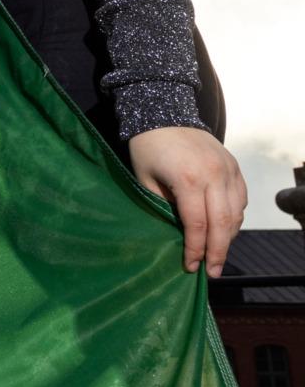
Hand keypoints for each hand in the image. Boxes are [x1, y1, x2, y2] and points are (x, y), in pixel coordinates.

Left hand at [128, 125, 247, 275]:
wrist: (164, 113)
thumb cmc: (147, 149)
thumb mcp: (144, 180)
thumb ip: (161, 206)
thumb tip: (176, 234)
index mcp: (188, 179)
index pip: (197, 224)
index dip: (195, 249)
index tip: (190, 266)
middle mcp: (214, 175)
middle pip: (223, 223)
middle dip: (218, 252)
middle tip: (212, 273)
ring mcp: (228, 170)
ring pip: (236, 213)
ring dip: (228, 237)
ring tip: (217, 255)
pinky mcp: (234, 167)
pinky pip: (240, 199)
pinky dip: (234, 218)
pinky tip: (224, 231)